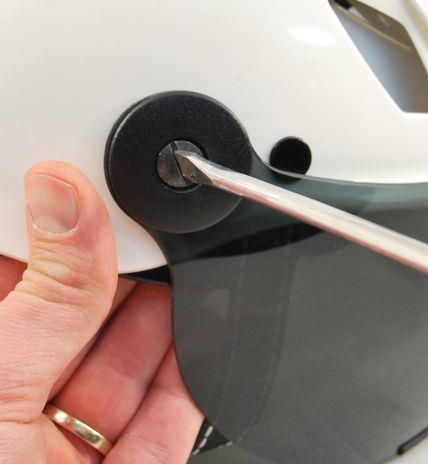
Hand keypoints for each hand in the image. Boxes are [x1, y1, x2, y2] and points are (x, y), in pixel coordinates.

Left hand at [0, 162, 202, 462]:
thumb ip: (48, 294)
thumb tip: (64, 196)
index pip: (20, 281)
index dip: (57, 234)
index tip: (89, 191)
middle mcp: (21, 407)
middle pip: (86, 317)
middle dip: (126, 272)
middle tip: (149, 232)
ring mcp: (76, 443)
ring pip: (134, 359)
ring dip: (167, 316)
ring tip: (187, 273)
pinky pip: (171, 413)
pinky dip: (195, 374)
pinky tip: (204, 332)